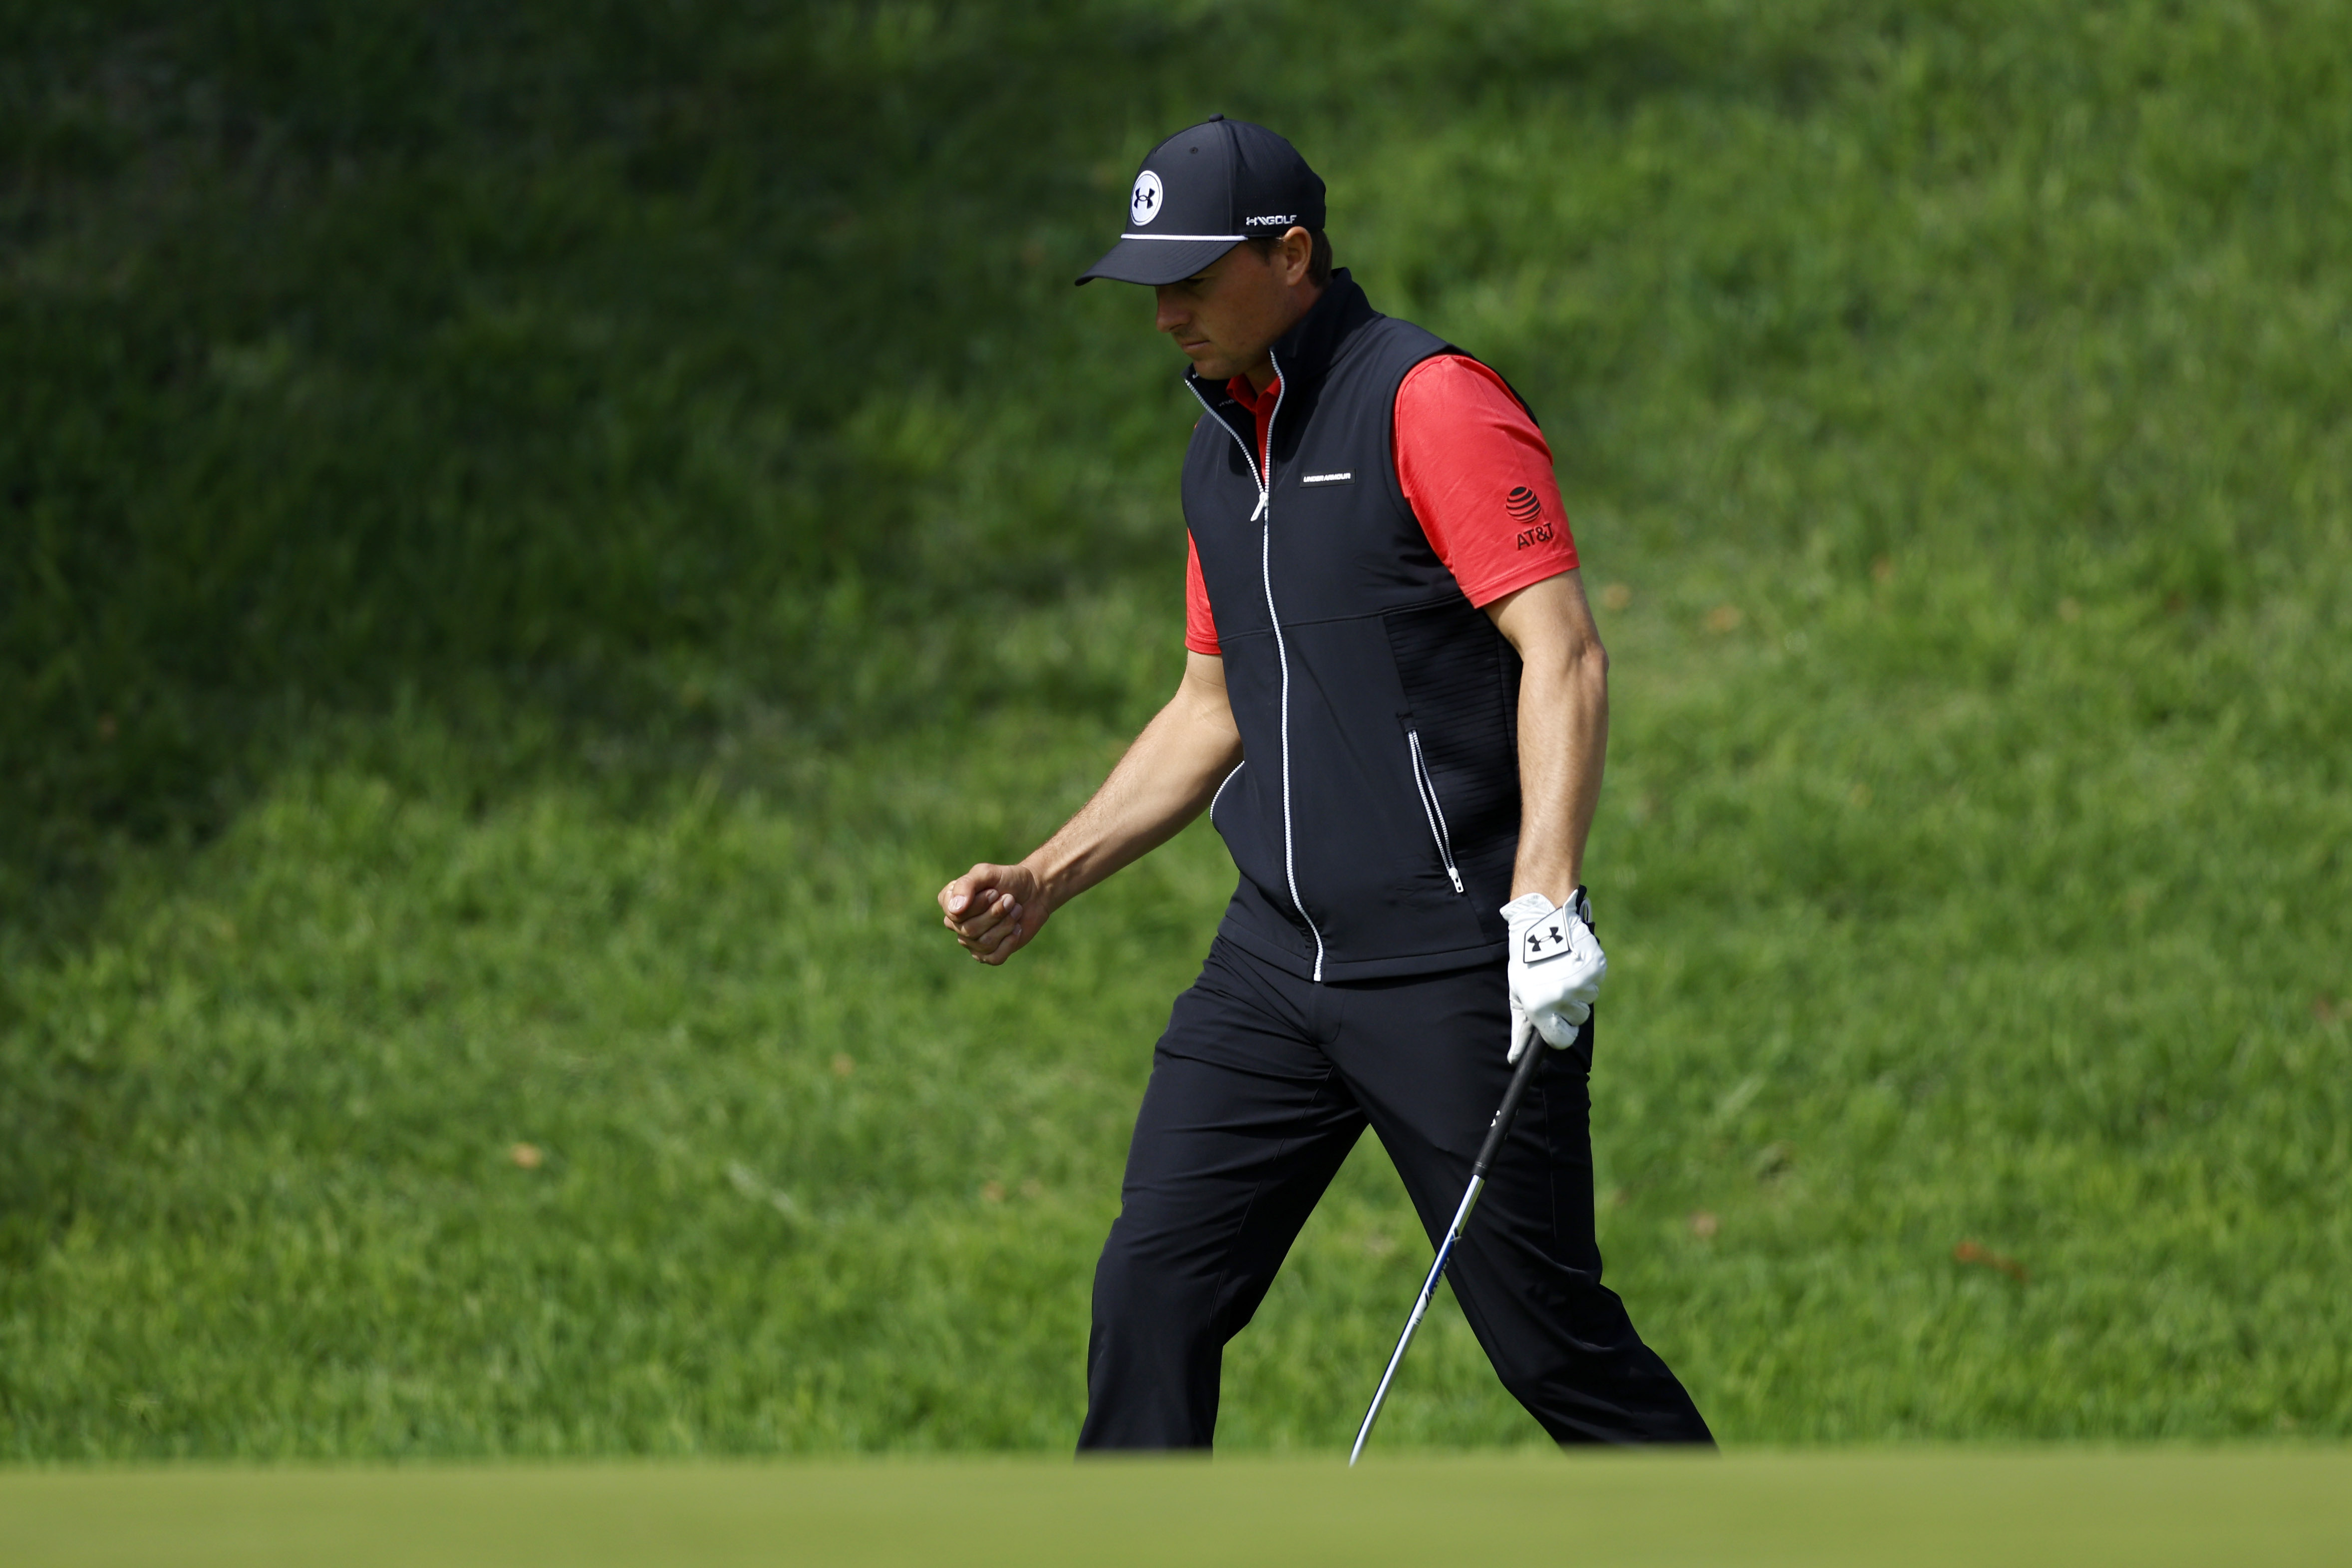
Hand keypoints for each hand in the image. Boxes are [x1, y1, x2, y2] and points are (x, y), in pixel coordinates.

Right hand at [939, 863, 1050, 964]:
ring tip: (1016, 910)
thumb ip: (966, 884)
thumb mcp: (987, 872)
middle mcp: (957, 924)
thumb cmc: (1007, 879)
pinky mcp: (989, 954)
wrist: (1033, 891)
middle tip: (1010, 899)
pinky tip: (1017, 928)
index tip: (995, 891)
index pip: (955, 914)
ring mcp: (972, 941)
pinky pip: (995, 957)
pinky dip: (1010, 942)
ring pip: (984, 943)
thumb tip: (955, 910)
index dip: (979, 904)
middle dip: (996, 913)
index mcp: (950, 902)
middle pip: (970, 930)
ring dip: (1007, 924)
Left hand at [1501, 887, 1602, 1063]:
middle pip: (1577, 1019)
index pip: (1562, 1041)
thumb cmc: (1525, 961)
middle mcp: (1562, 997)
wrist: (1541, 922)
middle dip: (1568, 1007)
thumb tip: (1515, 1059)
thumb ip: (1520, 1029)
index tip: (1555, 1020)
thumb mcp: (1517, 994)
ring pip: (1588, 1000)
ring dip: (1578, 990)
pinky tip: (1573, 960)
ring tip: (1562, 969)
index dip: (1559, 1032)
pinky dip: (1588, 975)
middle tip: (1555, 985)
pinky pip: (1596, 983)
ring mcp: (1581, 983)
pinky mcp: (1597, 967)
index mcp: (1540, 1007)